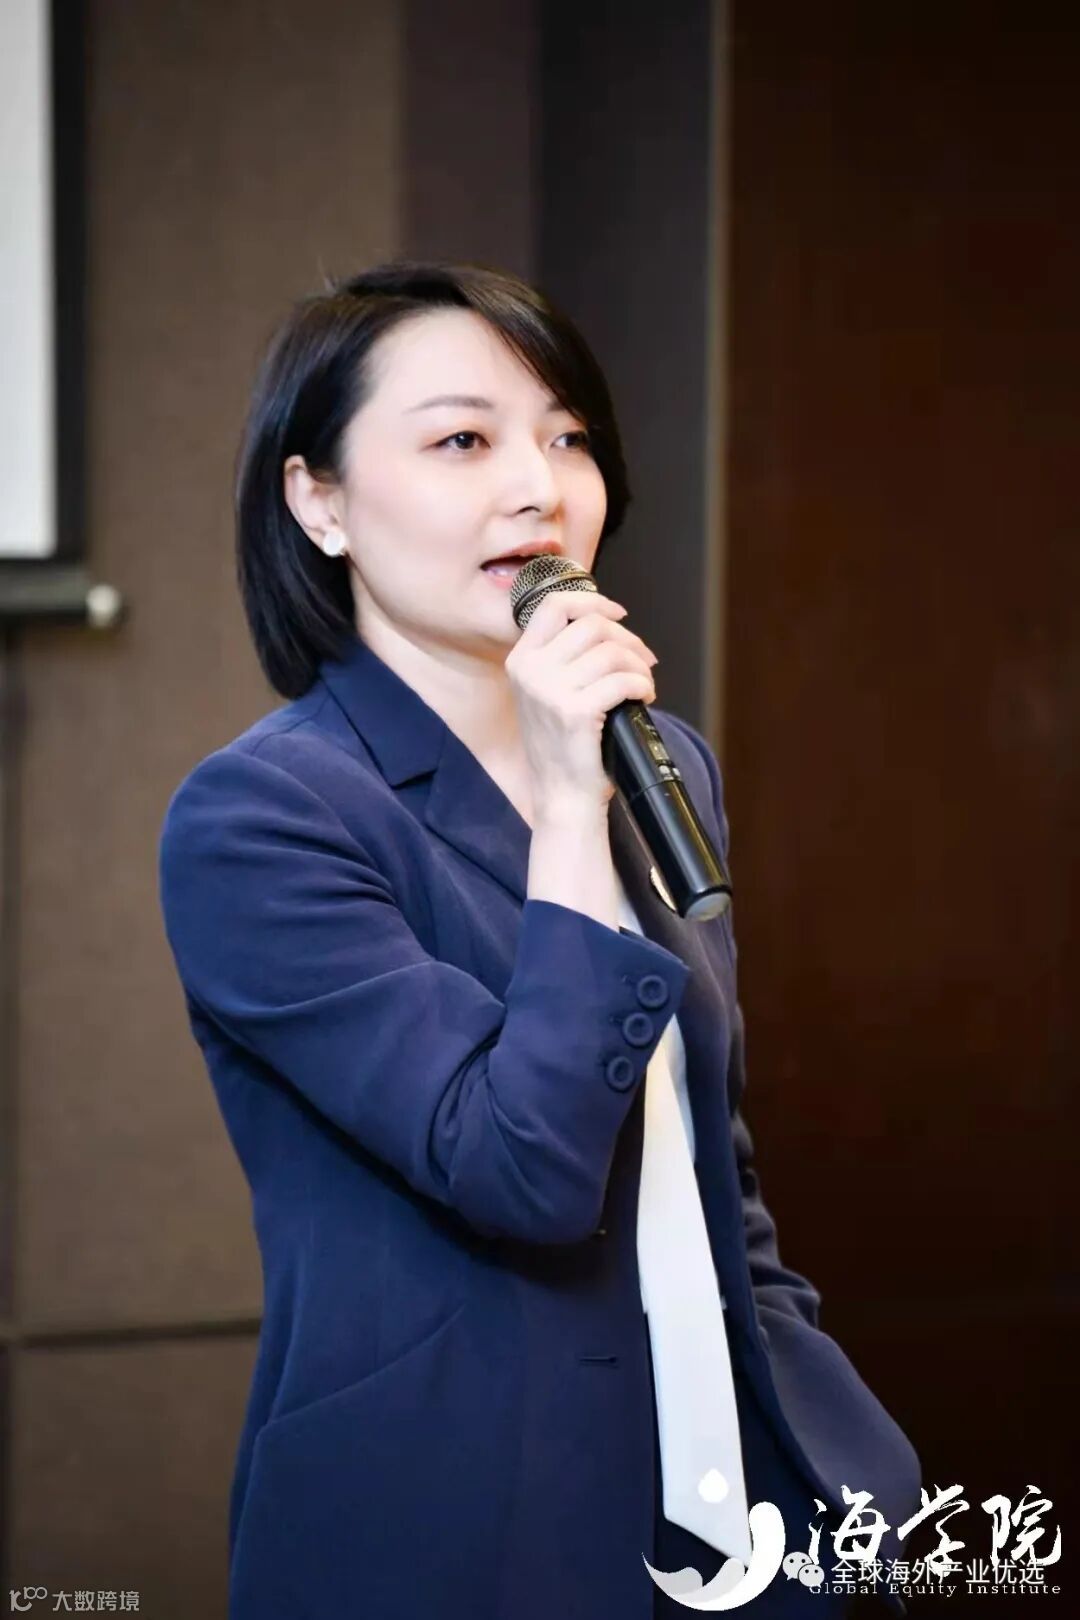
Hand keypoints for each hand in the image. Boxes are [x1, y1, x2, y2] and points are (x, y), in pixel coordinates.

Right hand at [504, 588, 658, 818]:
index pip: (554, 605)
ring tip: (643, 685)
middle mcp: (530, 671)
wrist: (562, 796)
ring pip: (612, 652)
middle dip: (628, 639)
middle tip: (644, 661)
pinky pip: (622, 680)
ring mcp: (550, 691)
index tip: (618, 612)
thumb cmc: (563, 748)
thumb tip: (608, 624)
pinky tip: (644, 699)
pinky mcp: (575, 711)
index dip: (592, 601)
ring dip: (639, 666)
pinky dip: (642, 685)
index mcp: (520, 661)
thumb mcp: (547, 694)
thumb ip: (563, 658)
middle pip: (592, 625)